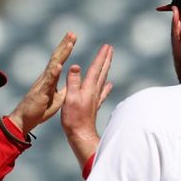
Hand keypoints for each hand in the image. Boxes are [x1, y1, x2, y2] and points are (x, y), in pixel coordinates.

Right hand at [7, 32, 76, 132]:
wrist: (24, 120)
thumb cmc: (39, 109)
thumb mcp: (57, 98)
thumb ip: (64, 88)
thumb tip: (73, 81)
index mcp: (51, 79)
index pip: (59, 60)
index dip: (66, 49)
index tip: (73, 38)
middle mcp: (46, 78)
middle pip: (56, 58)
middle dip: (64, 45)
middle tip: (72, 33)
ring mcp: (42, 84)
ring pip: (53, 65)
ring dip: (61, 54)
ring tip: (69, 44)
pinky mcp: (40, 92)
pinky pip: (48, 81)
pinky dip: (54, 73)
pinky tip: (59, 66)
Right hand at [61, 44, 113, 169]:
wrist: (80, 135)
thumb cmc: (74, 118)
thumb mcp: (69, 98)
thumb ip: (73, 82)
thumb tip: (76, 66)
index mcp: (88, 88)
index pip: (96, 68)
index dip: (101, 57)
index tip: (106, 46)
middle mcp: (94, 91)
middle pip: (102, 72)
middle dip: (106, 59)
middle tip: (110, 49)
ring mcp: (95, 99)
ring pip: (103, 80)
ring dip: (106, 69)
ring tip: (108, 62)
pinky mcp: (94, 106)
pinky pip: (102, 93)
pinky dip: (106, 87)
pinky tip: (109, 85)